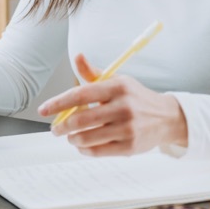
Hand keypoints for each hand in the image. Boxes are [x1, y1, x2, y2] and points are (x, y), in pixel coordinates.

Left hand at [37, 53, 187, 155]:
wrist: (167, 118)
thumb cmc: (136, 98)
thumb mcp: (118, 80)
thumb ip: (94, 73)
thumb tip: (77, 57)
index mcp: (117, 87)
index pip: (80, 95)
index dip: (58, 103)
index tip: (43, 110)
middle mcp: (123, 107)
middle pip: (80, 120)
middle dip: (61, 126)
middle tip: (56, 129)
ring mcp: (127, 128)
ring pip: (86, 138)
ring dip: (72, 139)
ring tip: (71, 136)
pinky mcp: (130, 147)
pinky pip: (97, 151)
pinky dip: (84, 150)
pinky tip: (82, 145)